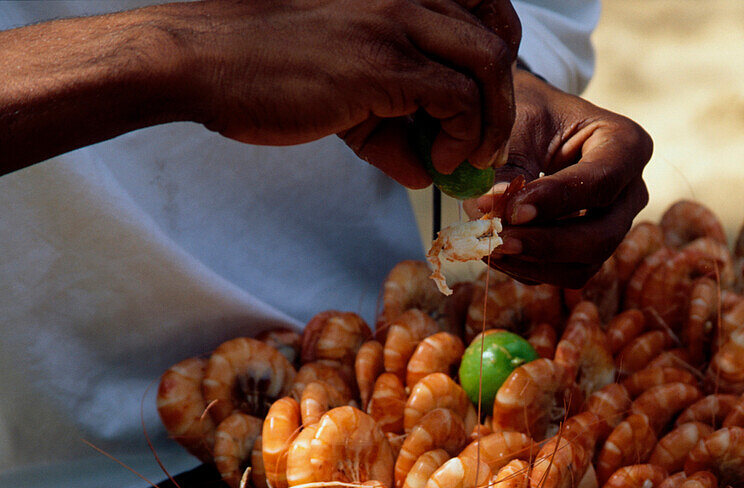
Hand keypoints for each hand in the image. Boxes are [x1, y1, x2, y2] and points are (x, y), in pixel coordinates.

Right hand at [181, 0, 519, 184]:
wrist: (200, 61)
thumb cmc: (263, 72)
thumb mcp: (341, 95)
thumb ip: (389, 127)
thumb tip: (426, 173)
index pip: (481, 5)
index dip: (497, 55)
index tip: (484, 101)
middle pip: (495, 36)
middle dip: (502, 98)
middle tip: (485, 144)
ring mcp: (396, 23)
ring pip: (489, 65)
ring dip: (490, 122)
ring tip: (465, 158)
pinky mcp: (384, 64)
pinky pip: (457, 99)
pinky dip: (459, 138)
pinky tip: (434, 162)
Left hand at [463, 70, 652, 287]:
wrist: (532, 124)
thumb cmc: (529, 113)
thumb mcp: (517, 127)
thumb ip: (505, 168)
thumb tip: (488, 212)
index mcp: (626, 144)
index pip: (600, 182)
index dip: (556, 201)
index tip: (512, 209)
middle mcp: (631, 191)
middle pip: (602, 235)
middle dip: (546, 244)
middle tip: (498, 241)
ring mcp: (615, 225)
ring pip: (585, 264)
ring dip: (534, 263)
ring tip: (489, 247)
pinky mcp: (591, 249)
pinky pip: (566, 273)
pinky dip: (529, 268)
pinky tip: (497, 250)